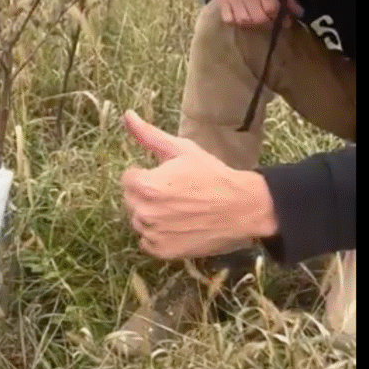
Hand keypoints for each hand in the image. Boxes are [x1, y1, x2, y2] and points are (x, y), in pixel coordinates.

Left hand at [120, 110, 277, 258]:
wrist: (241, 207)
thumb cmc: (212, 175)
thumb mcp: (181, 150)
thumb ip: (148, 135)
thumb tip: (127, 116)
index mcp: (145, 185)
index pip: (128, 179)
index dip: (148, 175)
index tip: (168, 177)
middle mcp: (144, 213)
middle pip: (131, 200)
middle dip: (147, 195)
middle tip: (176, 193)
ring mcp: (154, 235)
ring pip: (139, 221)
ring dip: (153, 215)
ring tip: (179, 209)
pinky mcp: (163, 252)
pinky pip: (148, 242)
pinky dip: (159, 235)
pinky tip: (179, 225)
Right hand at [216, 0, 303, 26]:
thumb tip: (299, 14)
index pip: (271, 8)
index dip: (277, 16)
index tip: (280, 16)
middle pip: (257, 17)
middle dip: (266, 21)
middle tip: (268, 19)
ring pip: (243, 20)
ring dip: (251, 23)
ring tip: (255, 19)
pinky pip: (228, 17)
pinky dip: (235, 20)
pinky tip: (241, 16)